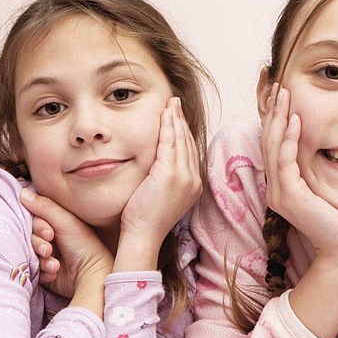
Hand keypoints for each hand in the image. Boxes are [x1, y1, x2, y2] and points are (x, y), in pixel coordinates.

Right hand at [20, 189, 112, 297]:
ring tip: (55, 264)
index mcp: (55, 223)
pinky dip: (42, 271)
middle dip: (38, 244)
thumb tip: (22, 192)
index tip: (49, 233)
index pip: (33, 220)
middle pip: (29, 237)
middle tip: (48, 250)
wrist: (91, 274)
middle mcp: (49, 238)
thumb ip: (44, 206)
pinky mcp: (45, 272)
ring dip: (41, 259)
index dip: (37, 227)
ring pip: (30, 254)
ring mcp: (47, 255)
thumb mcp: (65, 221)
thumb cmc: (83, 244)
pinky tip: (54, 272)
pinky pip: (33, 269)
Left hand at [119, 97, 202, 255]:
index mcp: (194, 185)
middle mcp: (194, 179)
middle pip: (188, 142)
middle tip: (175, 103)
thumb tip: (159, 165)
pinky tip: (164, 115)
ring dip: (175, 119)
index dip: (184, 132)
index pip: (190, 151)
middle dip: (181, 120)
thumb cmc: (146, 219)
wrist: (143, 234)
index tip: (177, 117)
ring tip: (170, 104)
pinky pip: (171, 143)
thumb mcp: (162, 195)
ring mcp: (184, 176)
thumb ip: (165, 178)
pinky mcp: (170, 174)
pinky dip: (168, 126)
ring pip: (181, 140)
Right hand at [262, 84, 337, 259]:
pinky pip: (286, 163)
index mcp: (282, 182)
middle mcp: (276, 186)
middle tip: (275, 81)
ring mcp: (280, 193)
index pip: (273, 141)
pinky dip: (290, 140)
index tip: (275, 87)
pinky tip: (297, 121)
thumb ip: (319, 164)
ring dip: (279, 117)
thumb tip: (326, 139)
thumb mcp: (327, 183)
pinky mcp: (291, 198)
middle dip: (272, 108)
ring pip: (274, 147)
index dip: (272, 113)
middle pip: (268, 139)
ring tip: (284, 92)